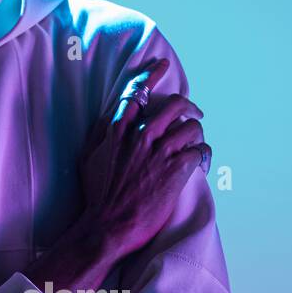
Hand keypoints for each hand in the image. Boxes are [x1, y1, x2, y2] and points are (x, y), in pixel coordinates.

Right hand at [78, 57, 209, 262]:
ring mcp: (160, 152)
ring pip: (192, 126)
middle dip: (189, 107)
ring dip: (197, 135)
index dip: (152, 75)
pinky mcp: (177, 170)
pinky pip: (200, 150)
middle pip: (175, 104)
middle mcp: (141, 135)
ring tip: (195, 145)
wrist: (107, 227)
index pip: (137, 91)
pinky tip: (200, 163)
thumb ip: (101, 133)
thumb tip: (110, 118)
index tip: (163, 65)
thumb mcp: (88, 158)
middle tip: (194, 115)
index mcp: (119, 129)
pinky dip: (203, 155)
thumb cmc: (96, 196)